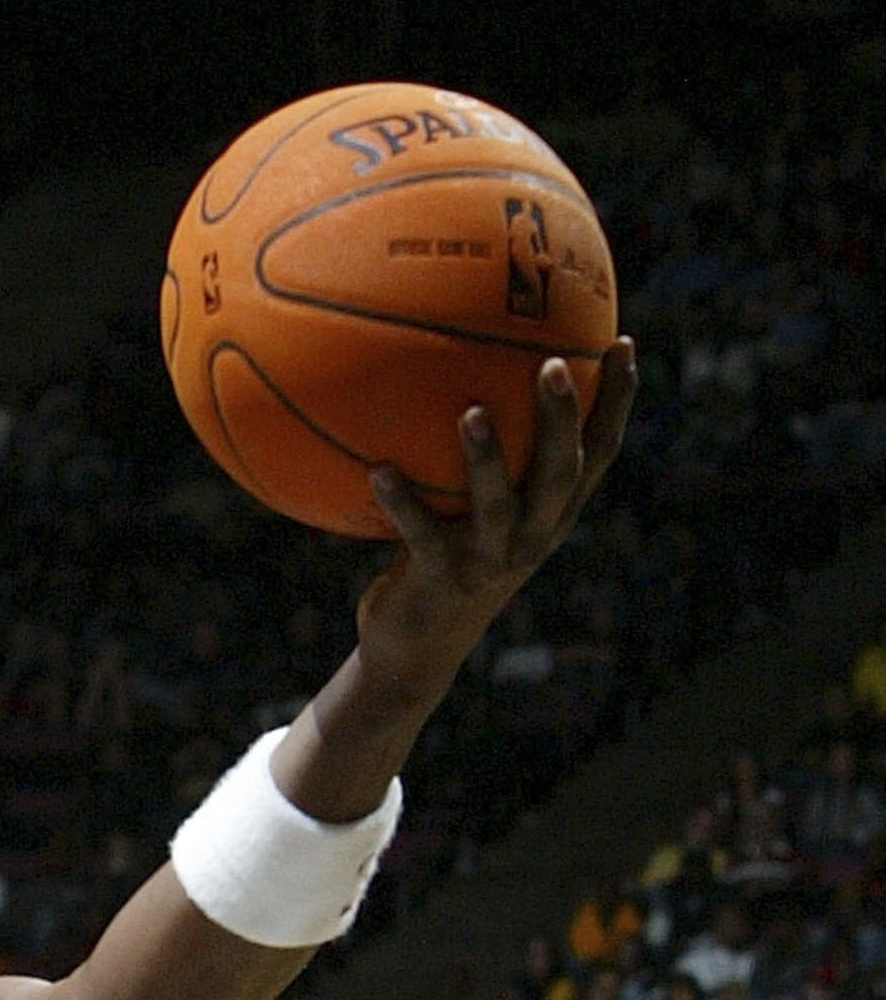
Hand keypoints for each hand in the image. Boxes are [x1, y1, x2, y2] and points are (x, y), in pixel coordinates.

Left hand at [358, 341, 637, 694]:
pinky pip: (422, 536)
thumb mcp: (471, 514)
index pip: (597, 454)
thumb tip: (459, 380)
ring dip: (486, 459)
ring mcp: (488, 563)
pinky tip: (377, 469)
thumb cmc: (442, 566)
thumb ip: (480, 464)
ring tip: (472, 411)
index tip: (622, 343)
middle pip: (562, 474)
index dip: (616, 402)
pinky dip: (400, 503)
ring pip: (499, 507)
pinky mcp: (442, 583)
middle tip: (554, 364)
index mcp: (550, 517)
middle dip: (562, 420)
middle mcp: (532, 539)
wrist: (414, 655)